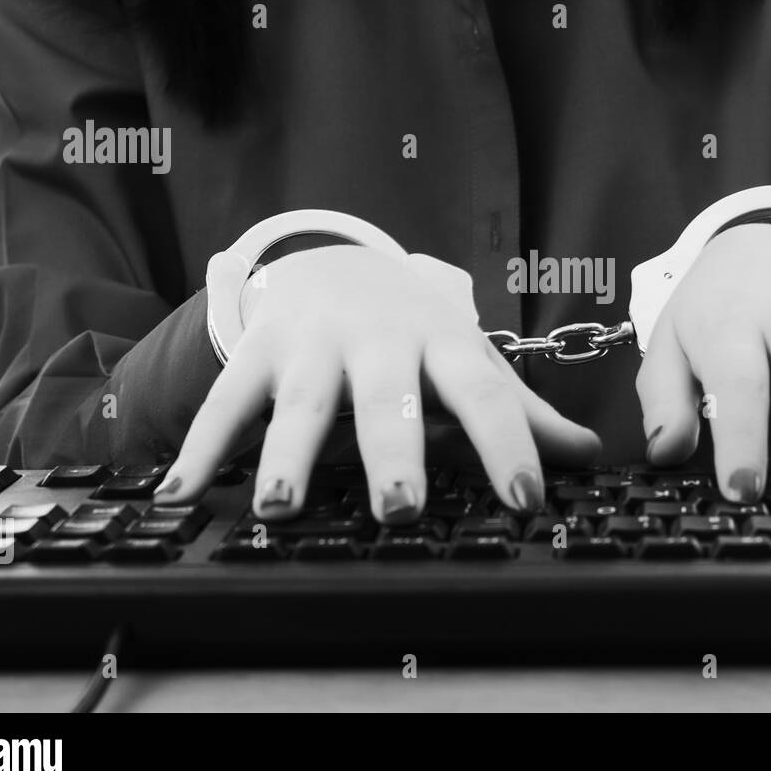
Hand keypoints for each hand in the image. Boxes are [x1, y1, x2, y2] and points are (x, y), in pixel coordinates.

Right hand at [155, 245, 599, 520]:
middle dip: (394, 452)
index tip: (524, 499)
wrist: (339, 261)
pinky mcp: (259, 348)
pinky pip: (226, 401)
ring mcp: (314, 342)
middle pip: (387, 399)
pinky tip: (179, 494)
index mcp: (443, 343)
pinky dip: (201, 447)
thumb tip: (590, 457)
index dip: (506, 445)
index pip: (484, 394)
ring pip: (300, 402)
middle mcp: (379, 340)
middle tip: (399, 509)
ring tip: (281, 509)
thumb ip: (520, 410)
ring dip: (286, 456)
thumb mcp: (467, 359)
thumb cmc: (415, 330)